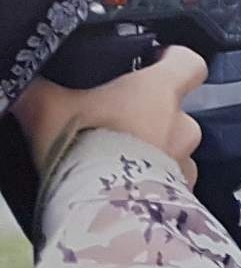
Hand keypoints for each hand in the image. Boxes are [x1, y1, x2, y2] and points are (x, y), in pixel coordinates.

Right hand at [11, 47, 207, 184]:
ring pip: (176, 149)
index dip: (175, 60)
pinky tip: (128, 187)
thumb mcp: (47, 109)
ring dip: (155, 151)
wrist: (99, 208)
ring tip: (120, 161)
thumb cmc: (81, 149)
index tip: (160, 61)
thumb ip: (40, 89)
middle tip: (118, 124)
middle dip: (153, 116)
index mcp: (158, 92)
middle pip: (177, 111)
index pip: (188, 63)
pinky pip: (173, 183)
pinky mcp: (182, 194)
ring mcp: (184, 162)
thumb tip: (25, 81)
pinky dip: (155, 183)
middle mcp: (181, 125)